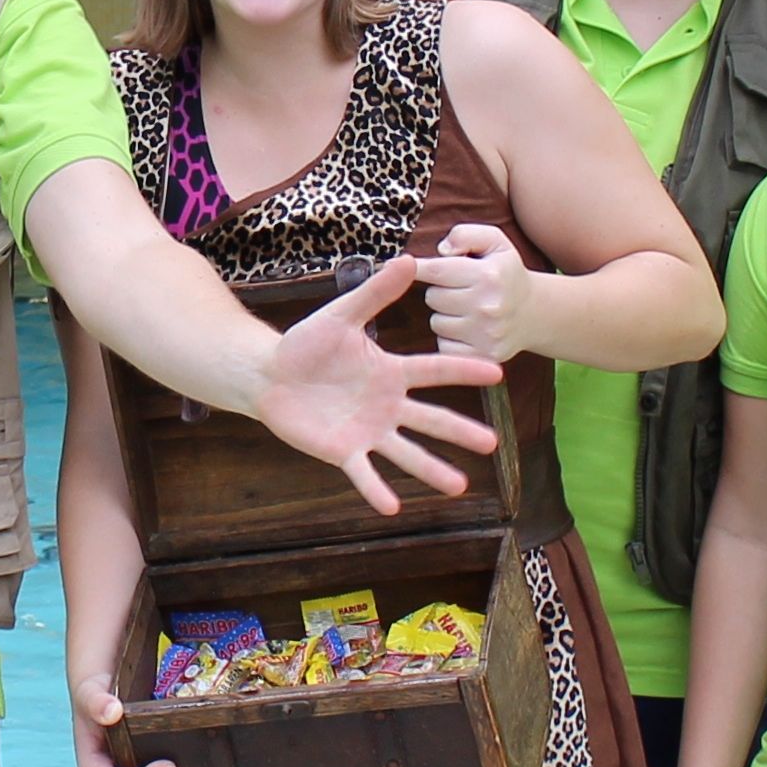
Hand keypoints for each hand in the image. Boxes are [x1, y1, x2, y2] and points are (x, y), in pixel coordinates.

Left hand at [254, 254, 506, 512]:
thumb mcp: (341, 315)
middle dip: (461, 432)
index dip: (463, 371)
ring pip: (406, 452)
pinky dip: (377, 490)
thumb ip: (374, 294)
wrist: (269, 374)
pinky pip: (364, 473)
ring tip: (459, 487)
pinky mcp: (343, 451)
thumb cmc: (305, 344)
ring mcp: (367, 431)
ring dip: (431, 469)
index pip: (434, 371)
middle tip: (493, 444)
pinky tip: (393, 507)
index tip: (497, 372)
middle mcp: (387, 405)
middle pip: (431, 419)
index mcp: (391, 372)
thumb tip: (409, 259)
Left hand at [415, 222, 537, 362]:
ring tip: (466, 309)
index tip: (406, 267)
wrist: (534, 312)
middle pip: (433, 298)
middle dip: (440, 291)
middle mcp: (488, 306)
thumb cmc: (505, 273)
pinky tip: (468, 329)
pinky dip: (450, 338)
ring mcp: (487, 334)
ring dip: (445, 315)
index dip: (417, 268)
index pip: (436, 271)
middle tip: (459, 289)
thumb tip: (442, 251)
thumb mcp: (494, 241)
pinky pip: (444, 346)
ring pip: (437, 323)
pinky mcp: (484, 355)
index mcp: (489, 275)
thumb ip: (465, 234)